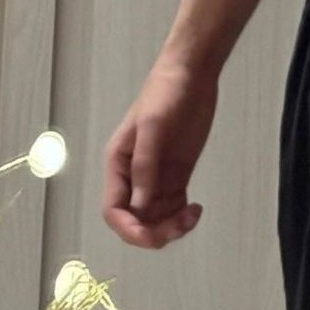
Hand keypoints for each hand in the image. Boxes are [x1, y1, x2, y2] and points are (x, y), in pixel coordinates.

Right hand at [102, 51, 218, 248]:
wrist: (192, 73)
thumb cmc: (166, 91)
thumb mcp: (153, 126)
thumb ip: (145, 166)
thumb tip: (140, 206)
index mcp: (118, 163)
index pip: (114, 209)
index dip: (128, 228)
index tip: (150, 236)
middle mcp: (134, 174)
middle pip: (136, 219)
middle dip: (154, 231)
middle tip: (179, 226)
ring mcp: (156, 175)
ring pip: (156, 218)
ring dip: (171, 226)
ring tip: (192, 215)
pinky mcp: (176, 174)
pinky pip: (173, 207)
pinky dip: (182, 217)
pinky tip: (195, 209)